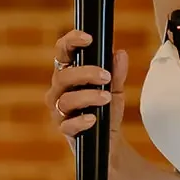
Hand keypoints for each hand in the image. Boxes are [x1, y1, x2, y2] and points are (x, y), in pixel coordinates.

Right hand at [45, 30, 127, 147]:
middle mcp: (59, 91)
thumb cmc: (106, 110)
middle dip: (85, 73)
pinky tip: (93, 118)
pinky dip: (81, 120)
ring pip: (65, 100)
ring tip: (107, 98)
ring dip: (88, 97)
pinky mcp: (64, 130)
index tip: (88, 38)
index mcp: (68, 74)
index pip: (62, 52)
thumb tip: (120, 53)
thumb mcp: (115, 89)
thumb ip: (117, 73)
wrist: (108, 140)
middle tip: (107, 76)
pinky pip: (67, 125)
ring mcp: (59, 111)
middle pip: (62, 76)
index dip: (71, 41)